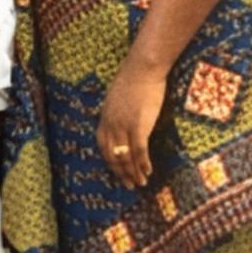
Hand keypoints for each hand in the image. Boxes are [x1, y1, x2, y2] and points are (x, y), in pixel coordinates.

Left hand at [96, 60, 165, 189]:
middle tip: (129, 185)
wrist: (143, 68)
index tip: (118, 171)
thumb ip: (116, 111)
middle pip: (113, 155)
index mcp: (105, 117)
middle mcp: (111, 124)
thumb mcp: (117, 97)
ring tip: (140, 183)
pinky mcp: (139, 125)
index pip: (103, 146)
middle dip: (121, 172)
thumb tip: (119, 120)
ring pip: (126, 156)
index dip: (110, 161)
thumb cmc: (134, 78)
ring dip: (133, 172)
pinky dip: (143, 163)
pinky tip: (148, 171)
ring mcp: (124, 126)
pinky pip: (140, 150)